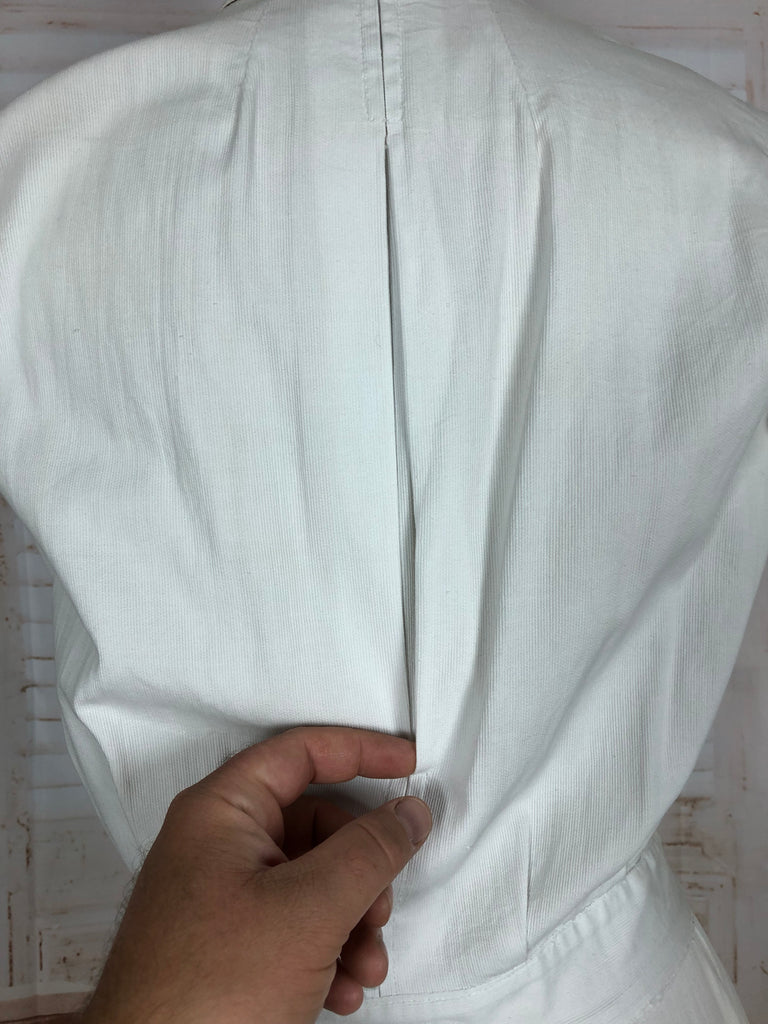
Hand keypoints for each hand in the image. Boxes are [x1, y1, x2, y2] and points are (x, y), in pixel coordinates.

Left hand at [76, 725, 431, 1022]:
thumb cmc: (206, 993)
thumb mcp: (308, 911)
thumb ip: (369, 853)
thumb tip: (407, 814)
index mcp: (222, 812)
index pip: (302, 752)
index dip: (361, 751)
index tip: (409, 765)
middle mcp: (218, 844)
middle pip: (317, 825)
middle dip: (362, 871)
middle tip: (380, 909)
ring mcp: (222, 895)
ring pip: (312, 881)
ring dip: (352, 922)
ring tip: (364, 967)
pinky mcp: (229, 942)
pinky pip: (294, 922)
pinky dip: (328, 950)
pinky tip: (339, 990)